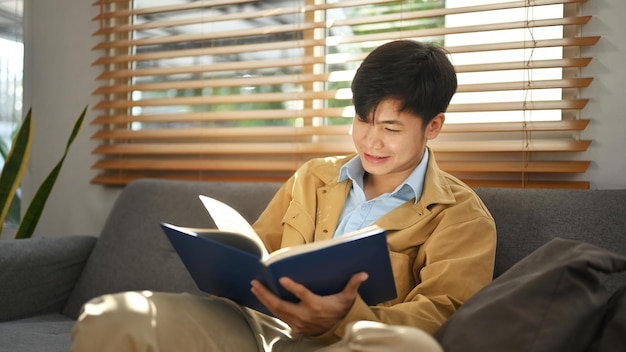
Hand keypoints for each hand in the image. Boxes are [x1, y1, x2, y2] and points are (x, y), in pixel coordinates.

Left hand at [250, 272, 368, 335]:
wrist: (336, 330)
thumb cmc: (340, 310)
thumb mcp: (347, 298)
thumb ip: (353, 285)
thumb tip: (363, 274)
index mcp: (317, 306)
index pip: (303, 295)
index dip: (293, 288)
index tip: (282, 279)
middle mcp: (305, 315)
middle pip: (282, 305)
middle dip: (267, 294)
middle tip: (256, 283)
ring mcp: (297, 322)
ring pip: (277, 311)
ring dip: (264, 299)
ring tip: (255, 288)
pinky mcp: (294, 325)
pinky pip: (278, 315)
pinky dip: (269, 306)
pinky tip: (262, 298)